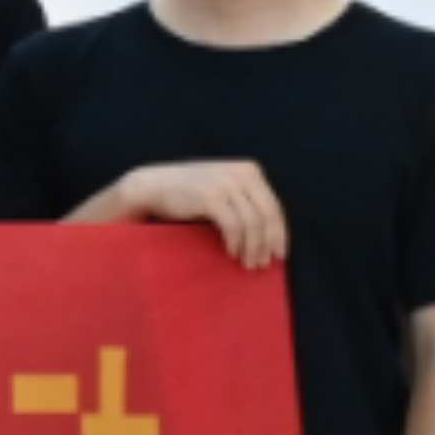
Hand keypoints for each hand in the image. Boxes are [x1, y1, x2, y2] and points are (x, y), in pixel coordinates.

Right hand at [110, 159, 289, 267]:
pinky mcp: (210, 196)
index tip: (280, 254)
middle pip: (267, 215)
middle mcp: (241, 174)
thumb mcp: (224, 187)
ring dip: (253, 247)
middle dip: (268, 243)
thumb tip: (271, 234)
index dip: (279, 233)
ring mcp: (225, 184)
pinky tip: (232, 253)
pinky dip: (236, 242)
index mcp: (249, 170)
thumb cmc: (190, 192)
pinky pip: (233, 225)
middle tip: (264, 264)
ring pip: (252, 223)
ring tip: (248, 263)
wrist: (154, 184)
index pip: (274, 206)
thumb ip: (246, 199)